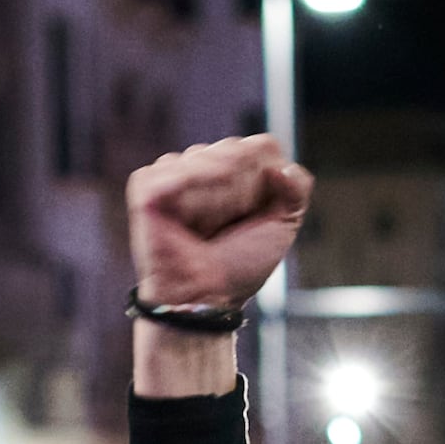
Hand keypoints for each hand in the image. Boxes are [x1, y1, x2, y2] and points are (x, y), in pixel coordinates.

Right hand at [127, 135, 312, 314]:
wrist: (207, 296)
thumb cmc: (239, 265)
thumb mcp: (283, 225)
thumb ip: (297, 189)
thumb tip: (280, 168)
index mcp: (233, 169)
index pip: (263, 147)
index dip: (266, 182)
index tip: (255, 216)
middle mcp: (202, 165)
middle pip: (236, 150)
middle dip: (241, 192)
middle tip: (227, 227)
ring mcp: (173, 173)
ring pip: (207, 156)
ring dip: (217, 198)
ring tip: (206, 228)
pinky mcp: (147, 186)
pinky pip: (176, 169)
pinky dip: (190, 191)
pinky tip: (191, 218)